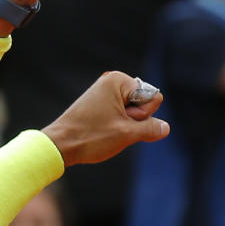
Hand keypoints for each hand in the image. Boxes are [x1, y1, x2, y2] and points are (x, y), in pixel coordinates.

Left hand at [42, 71, 169, 166]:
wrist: (59, 145)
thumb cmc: (91, 137)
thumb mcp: (128, 134)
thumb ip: (151, 128)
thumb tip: (165, 128)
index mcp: (118, 80)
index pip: (154, 97)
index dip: (142, 114)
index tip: (120, 120)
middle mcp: (111, 81)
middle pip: (144, 103)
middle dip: (134, 119)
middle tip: (111, 126)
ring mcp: (104, 93)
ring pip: (133, 112)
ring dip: (125, 125)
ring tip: (104, 130)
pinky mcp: (99, 104)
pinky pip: (121, 115)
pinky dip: (117, 126)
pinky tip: (102, 131)